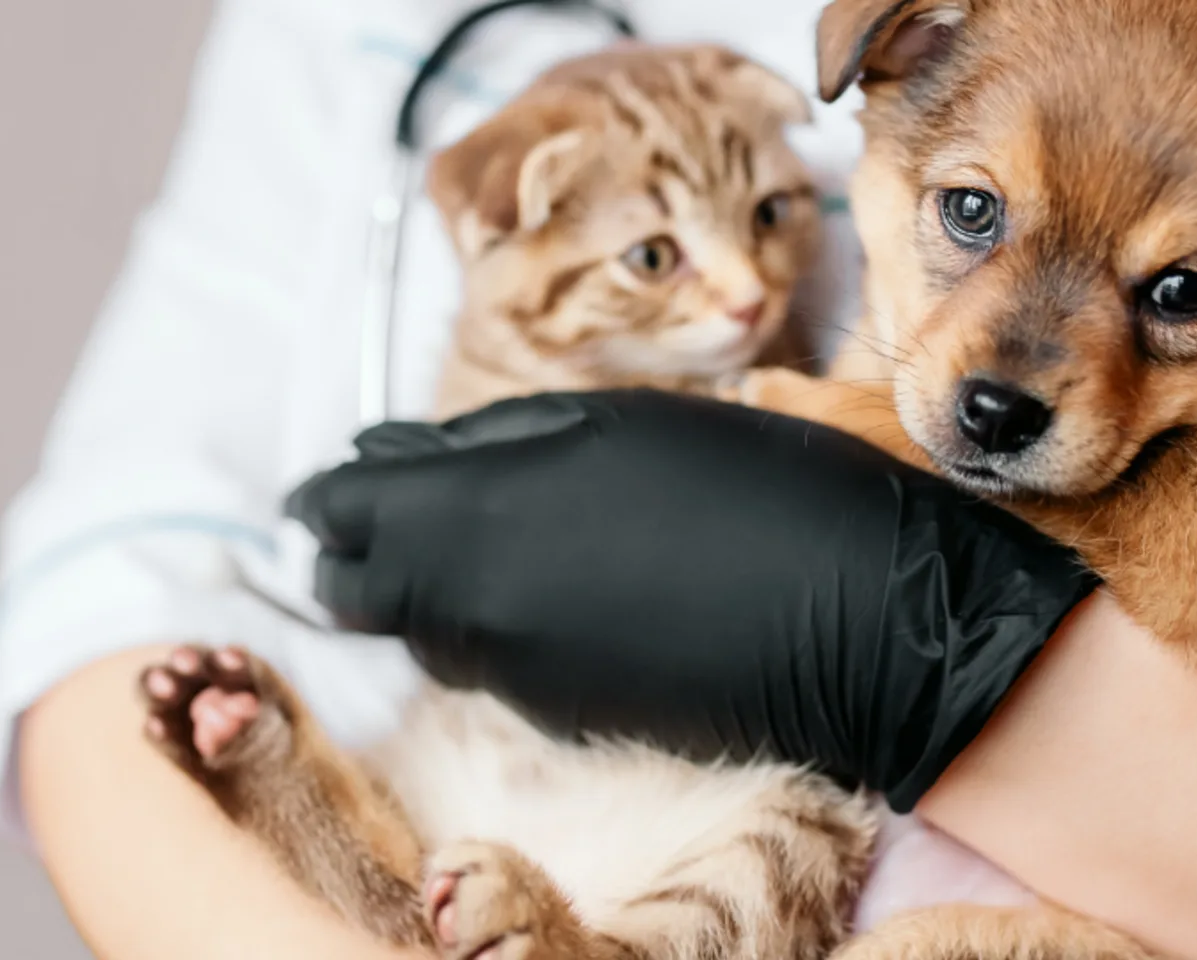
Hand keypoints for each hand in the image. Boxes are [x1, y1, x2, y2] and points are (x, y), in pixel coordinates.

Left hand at [286, 390, 1095, 810]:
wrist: (868, 617)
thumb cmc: (759, 485)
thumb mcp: (620, 422)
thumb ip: (493, 439)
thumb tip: (391, 454)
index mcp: (478, 512)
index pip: (344, 513)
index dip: (328, 499)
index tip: (331, 489)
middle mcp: (475, 605)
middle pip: (363, 589)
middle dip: (358, 552)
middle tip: (389, 518)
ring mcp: (519, 672)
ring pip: (425, 630)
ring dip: (428, 587)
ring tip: (486, 540)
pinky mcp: (565, 715)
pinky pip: (492, 665)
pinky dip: (492, 626)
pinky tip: (558, 588)